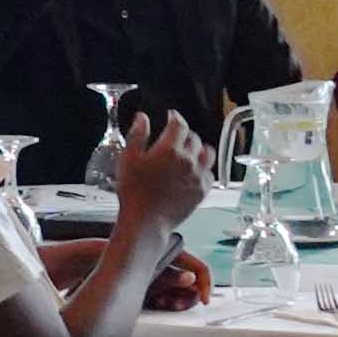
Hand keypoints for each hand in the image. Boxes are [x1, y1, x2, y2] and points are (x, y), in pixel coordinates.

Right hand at [103, 109, 210, 239]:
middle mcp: (188, 160)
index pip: (179, 124)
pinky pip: (209, 173)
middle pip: (194, 138)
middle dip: (185, 133)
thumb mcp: (128, 159)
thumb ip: (137, 135)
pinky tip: (194, 170)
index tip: (171, 116)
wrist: (146, 221)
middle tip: (176, 136)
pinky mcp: (202, 191)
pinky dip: (203, 168)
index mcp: (169, 150)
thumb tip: (142, 118)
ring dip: (200, 148)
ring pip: (208, 153)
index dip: (175, 117)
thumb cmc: (133, 192)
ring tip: (191, 151)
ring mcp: (198, 176)